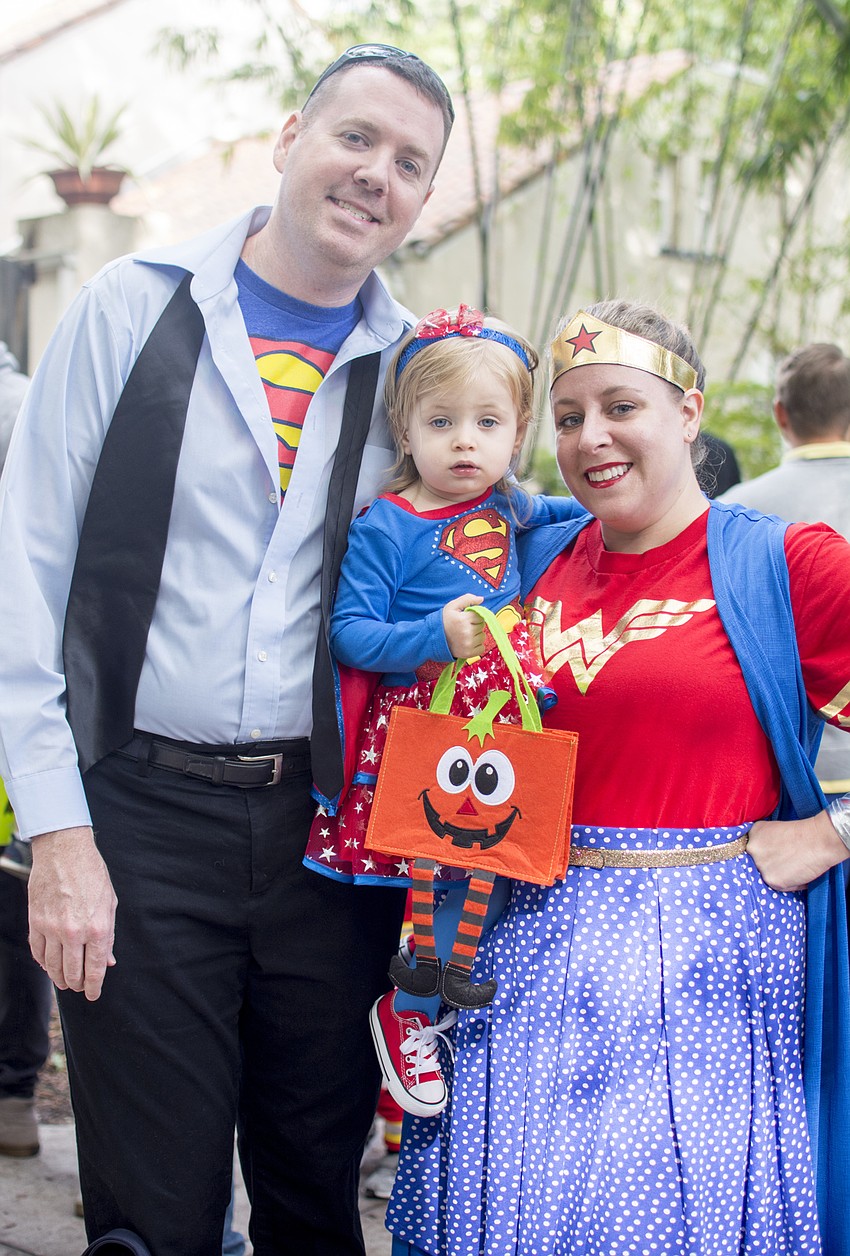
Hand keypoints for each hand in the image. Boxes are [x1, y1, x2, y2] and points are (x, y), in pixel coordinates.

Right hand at [28, 826, 116, 1000]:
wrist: (65, 852)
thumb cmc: (92, 875)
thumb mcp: (109, 904)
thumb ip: (108, 936)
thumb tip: (108, 961)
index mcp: (97, 928)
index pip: (95, 969)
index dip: (94, 987)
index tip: (93, 995)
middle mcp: (74, 932)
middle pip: (72, 972)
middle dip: (77, 985)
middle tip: (79, 987)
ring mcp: (52, 928)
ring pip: (52, 966)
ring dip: (58, 978)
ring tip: (64, 981)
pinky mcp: (35, 921)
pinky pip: (37, 951)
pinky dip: (43, 962)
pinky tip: (48, 965)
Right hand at [442, 594, 485, 658]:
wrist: (433, 638)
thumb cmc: (444, 621)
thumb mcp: (452, 606)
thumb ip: (467, 599)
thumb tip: (481, 599)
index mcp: (463, 619)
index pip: (480, 616)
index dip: (474, 616)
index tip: (466, 618)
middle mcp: (466, 632)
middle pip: (482, 626)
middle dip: (475, 625)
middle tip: (464, 626)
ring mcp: (468, 644)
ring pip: (482, 637)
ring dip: (476, 635)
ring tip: (465, 635)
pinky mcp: (468, 654)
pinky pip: (482, 648)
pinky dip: (477, 646)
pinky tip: (467, 642)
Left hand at [746, 810, 848, 891]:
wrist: (818, 840)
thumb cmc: (805, 833)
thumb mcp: (776, 829)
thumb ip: (766, 841)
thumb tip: (765, 856)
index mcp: (753, 833)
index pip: (751, 850)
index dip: (764, 854)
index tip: (775, 855)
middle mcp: (752, 849)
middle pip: (756, 863)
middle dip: (770, 864)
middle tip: (787, 861)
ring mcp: (760, 865)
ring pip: (768, 876)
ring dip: (780, 875)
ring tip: (795, 866)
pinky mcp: (771, 879)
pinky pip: (780, 886)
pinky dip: (791, 884)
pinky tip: (800, 873)